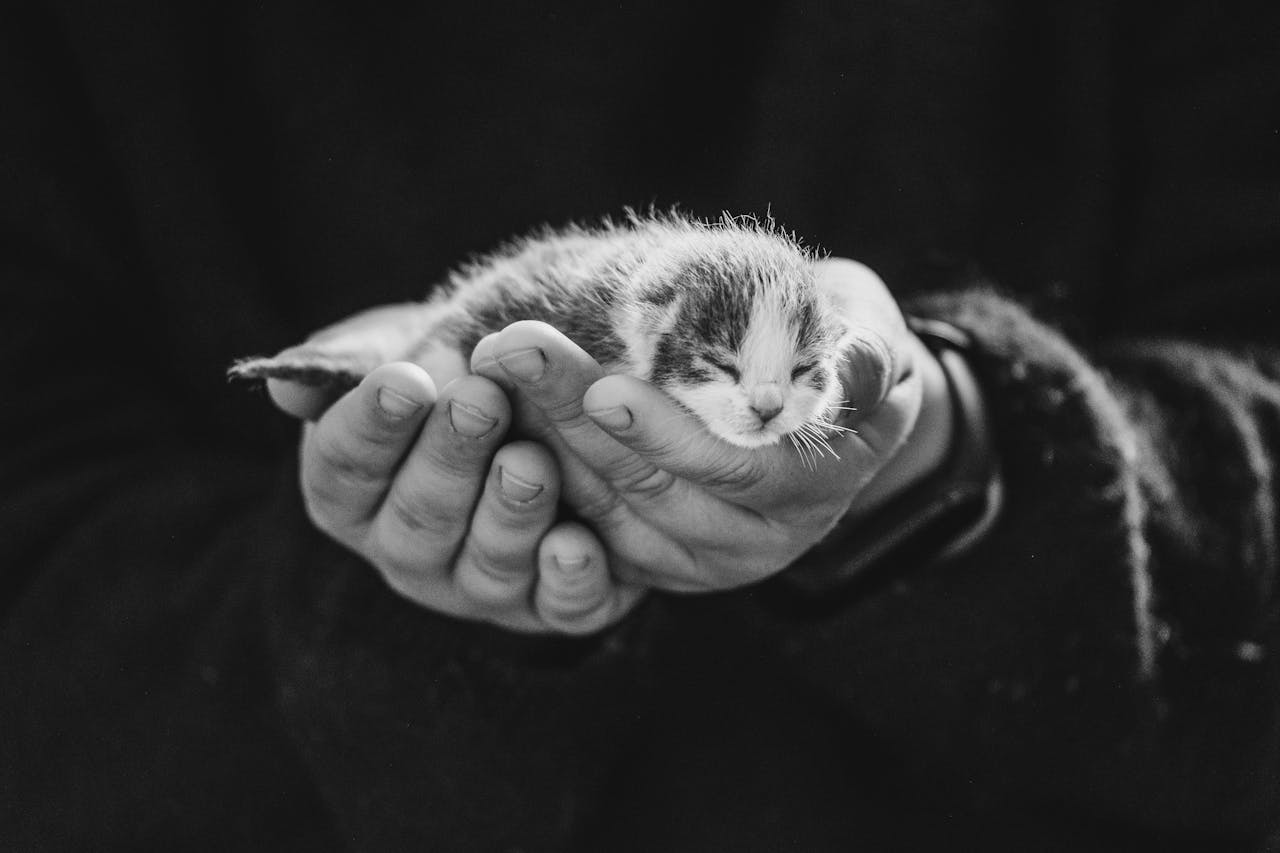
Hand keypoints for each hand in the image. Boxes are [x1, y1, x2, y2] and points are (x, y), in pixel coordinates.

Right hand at [267, 363, 646, 633]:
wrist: (536, 400)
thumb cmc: (449, 370)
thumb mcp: (395, 352)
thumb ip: (342, 365)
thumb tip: (284, 385)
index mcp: (354, 497)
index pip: (345, 468)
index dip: (371, 426)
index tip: (403, 380)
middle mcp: (409, 554)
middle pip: (418, 518)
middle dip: (449, 459)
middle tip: (480, 402)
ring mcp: (479, 589)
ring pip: (488, 564)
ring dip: (509, 513)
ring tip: (530, 461)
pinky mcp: (552, 607)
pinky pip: (560, 608)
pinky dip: (569, 581)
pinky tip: (578, 545)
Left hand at [471, 258, 953, 591]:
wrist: (814, 397)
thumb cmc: (839, 342)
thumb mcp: (870, 331)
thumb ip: (865, 352)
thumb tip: (856, 371)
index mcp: (822, 484)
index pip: (738, 471)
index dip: (670, 435)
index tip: (602, 389)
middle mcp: (764, 539)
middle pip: (656, 489)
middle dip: (576, 418)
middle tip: (512, 350)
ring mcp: (705, 560)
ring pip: (609, 510)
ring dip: (544, 440)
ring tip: (492, 368)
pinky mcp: (655, 562)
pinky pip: (587, 526)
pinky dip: (542, 471)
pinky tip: (499, 412)